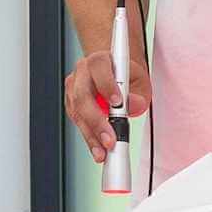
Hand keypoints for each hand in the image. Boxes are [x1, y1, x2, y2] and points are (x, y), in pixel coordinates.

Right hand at [64, 44, 150, 164]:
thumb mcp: (139, 80)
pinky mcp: (71, 104)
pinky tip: (97, 148)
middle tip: (109, 139)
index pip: (99, 69)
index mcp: (100, 60)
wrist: (115, 75)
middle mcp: (83, 72)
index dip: (107, 86)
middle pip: (83, 96)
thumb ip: (138, 93)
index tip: (117, 103)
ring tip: (103, 151)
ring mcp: (74, 88)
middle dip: (97, 121)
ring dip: (91, 135)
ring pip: (77, 113)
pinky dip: (88, 137)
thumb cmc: (126, 76)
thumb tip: (134, 104)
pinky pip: (77, 122)